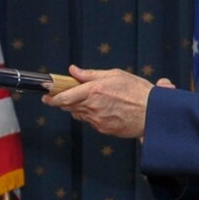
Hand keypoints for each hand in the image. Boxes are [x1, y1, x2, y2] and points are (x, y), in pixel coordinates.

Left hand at [42, 65, 158, 138]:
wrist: (153, 113)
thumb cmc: (137, 91)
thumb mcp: (115, 75)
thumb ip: (91, 74)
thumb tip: (73, 70)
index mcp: (94, 90)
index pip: (64, 96)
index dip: (52, 96)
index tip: (45, 94)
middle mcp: (92, 106)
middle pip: (67, 106)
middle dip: (60, 102)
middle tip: (56, 97)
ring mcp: (96, 119)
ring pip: (77, 114)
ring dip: (76, 107)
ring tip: (87, 100)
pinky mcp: (102, 129)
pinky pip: (89, 122)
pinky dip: (89, 115)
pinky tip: (100, 109)